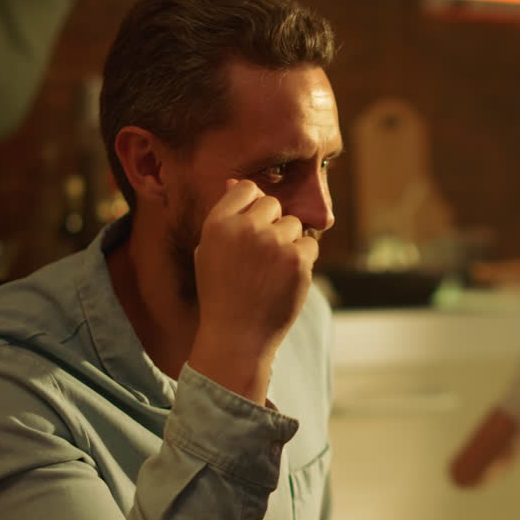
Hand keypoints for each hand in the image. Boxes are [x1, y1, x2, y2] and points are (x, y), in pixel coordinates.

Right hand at [188, 179, 318, 402]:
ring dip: (288, 243)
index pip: (247, 189)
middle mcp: (246, 228)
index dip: (253, 206)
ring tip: (271, 272)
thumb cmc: (221, 293)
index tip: (252, 227)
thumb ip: (226, 216)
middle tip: (262, 256)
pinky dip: (302, 261)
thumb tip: (235, 183)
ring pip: (294, 225)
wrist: (237, 336)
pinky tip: (285, 280)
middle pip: (274, 204)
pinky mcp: (298, 260)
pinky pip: (309, 245)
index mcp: (218, 223)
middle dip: (272, 224)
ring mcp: (274, 243)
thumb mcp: (209, 251)